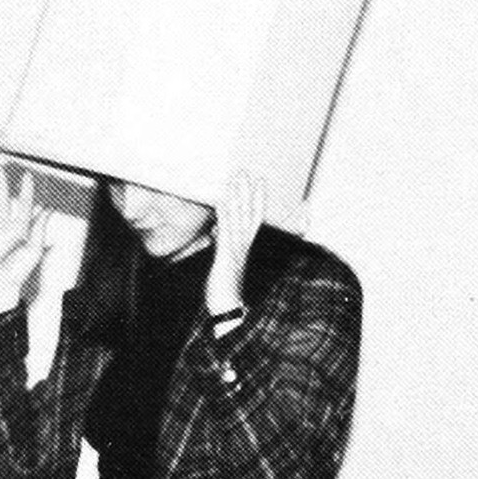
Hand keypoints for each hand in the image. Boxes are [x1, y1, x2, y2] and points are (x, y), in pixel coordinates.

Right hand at [0, 166, 50, 318]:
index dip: (26, 191)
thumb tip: (50, 210)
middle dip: (2, 185)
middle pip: (3, 201)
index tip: (28, 176)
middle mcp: (5, 228)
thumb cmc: (17, 274)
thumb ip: (39, 228)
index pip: (24, 205)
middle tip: (1, 170)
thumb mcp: (33, 249)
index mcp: (20, 230)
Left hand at [206, 172, 265, 314]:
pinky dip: (224, 215)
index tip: (260, 180)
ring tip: (235, 178)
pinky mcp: (226, 256)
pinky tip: (220, 201)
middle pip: (249, 212)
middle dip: (248, 191)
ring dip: (237, 197)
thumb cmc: (225, 287)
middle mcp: (244, 245)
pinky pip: (226, 231)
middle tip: (245, 170)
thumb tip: (217, 231)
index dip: (259, 198)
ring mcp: (236, 250)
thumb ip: (223, 244)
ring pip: (239, 218)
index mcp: (245, 246)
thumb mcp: (225, 262)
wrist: (226, 307)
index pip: (256, 217)